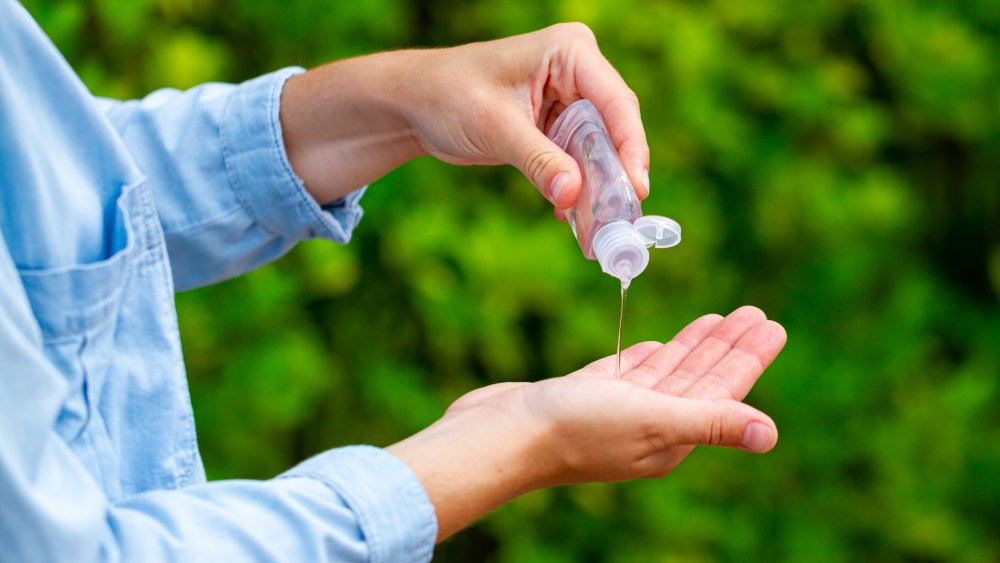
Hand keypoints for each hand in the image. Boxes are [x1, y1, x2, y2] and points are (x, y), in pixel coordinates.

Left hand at [281, 23, 647, 215]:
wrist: (414, 104)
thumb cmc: (447, 95)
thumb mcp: (494, 127)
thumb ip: (538, 160)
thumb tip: (573, 195)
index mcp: (569, 52)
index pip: (615, 102)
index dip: (629, 148)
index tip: (635, 190)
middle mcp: (578, 72)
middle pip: (614, 130)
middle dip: (615, 177)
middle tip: (621, 222)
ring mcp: (570, 100)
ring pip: (599, 151)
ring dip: (598, 191)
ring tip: (600, 231)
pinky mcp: (558, 128)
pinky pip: (579, 162)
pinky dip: (577, 190)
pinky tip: (572, 220)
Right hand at [388, 306, 786, 540]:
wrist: (500, 436)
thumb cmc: (574, 429)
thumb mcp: (652, 420)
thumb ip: (710, 422)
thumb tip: (771, 435)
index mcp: (670, 434)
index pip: (722, 389)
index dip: (747, 357)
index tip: (770, 325)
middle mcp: (647, 425)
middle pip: (699, 378)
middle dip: (727, 345)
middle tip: (754, 313)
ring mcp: (614, 411)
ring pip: (666, 373)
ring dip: (693, 345)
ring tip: (718, 319)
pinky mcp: (583, 397)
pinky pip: (628, 374)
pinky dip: (648, 357)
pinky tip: (657, 344)